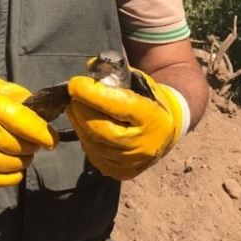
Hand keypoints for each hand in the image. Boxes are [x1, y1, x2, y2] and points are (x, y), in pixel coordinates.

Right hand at [0, 74, 57, 188]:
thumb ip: (16, 96)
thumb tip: (42, 113)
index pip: (20, 121)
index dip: (42, 132)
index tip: (51, 138)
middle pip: (17, 145)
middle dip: (33, 146)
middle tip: (34, 142)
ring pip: (10, 165)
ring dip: (23, 160)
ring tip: (22, 152)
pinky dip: (11, 176)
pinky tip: (13, 168)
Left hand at [66, 67, 186, 179]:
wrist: (167, 130)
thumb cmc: (150, 100)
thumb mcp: (140, 81)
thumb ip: (116, 73)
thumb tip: (90, 67)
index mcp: (152, 118)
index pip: (118, 105)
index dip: (92, 94)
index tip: (74, 83)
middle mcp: (143, 145)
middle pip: (99, 129)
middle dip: (80, 109)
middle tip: (73, 95)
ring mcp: (131, 163)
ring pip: (92, 142)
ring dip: (79, 121)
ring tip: (77, 106)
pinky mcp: (120, 172)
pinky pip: (93, 153)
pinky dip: (85, 136)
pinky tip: (86, 123)